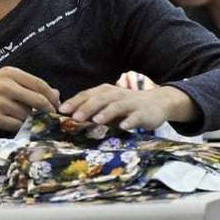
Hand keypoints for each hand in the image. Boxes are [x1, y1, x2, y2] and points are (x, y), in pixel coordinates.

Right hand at [0, 66, 58, 132]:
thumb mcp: (5, 81)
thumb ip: (29, 86)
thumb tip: (56, 94)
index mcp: (11, 73)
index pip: (41, 85)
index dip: (52, 98)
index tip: (57, 107)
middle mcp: (6, 85)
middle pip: (38, 100)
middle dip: (49, 112)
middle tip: (52, 120)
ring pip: (27, 115)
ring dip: (33, 122)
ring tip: (33, 124)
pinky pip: (16, 126)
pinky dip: (22, 129)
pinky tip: (22, 129)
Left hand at [59, 84, 197, 130]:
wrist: (157, 102)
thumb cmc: (127, 105)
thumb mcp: (108, 104)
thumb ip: (92, 108)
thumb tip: (68, 117)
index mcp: (106, 92)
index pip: (88, 94)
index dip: (76, 101)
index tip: (62, 110)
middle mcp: (117, 95)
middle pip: (101, 99)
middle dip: (88, 107)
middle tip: (75, 117)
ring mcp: (131, 103)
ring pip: (117, 106)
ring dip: (107, 113)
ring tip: (97, 120)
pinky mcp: (144, 113)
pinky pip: (136, 117)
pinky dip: (130, 121)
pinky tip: (124, 127)